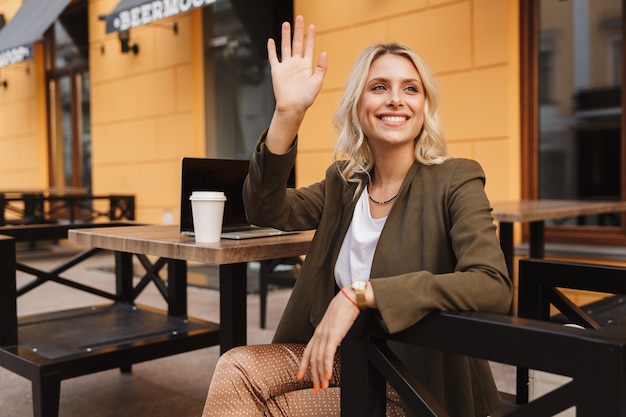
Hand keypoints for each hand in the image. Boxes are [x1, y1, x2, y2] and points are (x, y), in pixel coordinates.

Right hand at [267, 16, 326, 130]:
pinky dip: (271, 49)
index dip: (311, 37)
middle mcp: (296, 64)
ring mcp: (286, 66)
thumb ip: (321, 67)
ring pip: (286, 47)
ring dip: (286, 35)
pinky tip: (271, 40)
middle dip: (299, 31)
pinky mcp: (277, 70)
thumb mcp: (317, 82)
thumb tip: (324, 52)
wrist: (292, 107)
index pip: (309, 48)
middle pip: (297, 43)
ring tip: (286, 24)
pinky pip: (273, 57)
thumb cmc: (305, 98)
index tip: (312, 27)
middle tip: (299, 18)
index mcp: (307, 66)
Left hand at [297, 289, 359, 391]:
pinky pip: (328, 354)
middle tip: (317, 389)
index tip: (300, 377)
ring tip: (323, 387)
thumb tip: (333, 342)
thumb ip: (331, 333)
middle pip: (313, 360)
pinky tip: (328, 376)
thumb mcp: (335, 323)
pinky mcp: (334, 335)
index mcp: (318, 332)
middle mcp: (319, 334)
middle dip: (314, 376)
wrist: (350, 298)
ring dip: (321, 376)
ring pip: (319, 360)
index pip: (307, 352)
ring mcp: (325, 335)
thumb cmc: (345, 309)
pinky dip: (327, 367)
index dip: (302, 365)